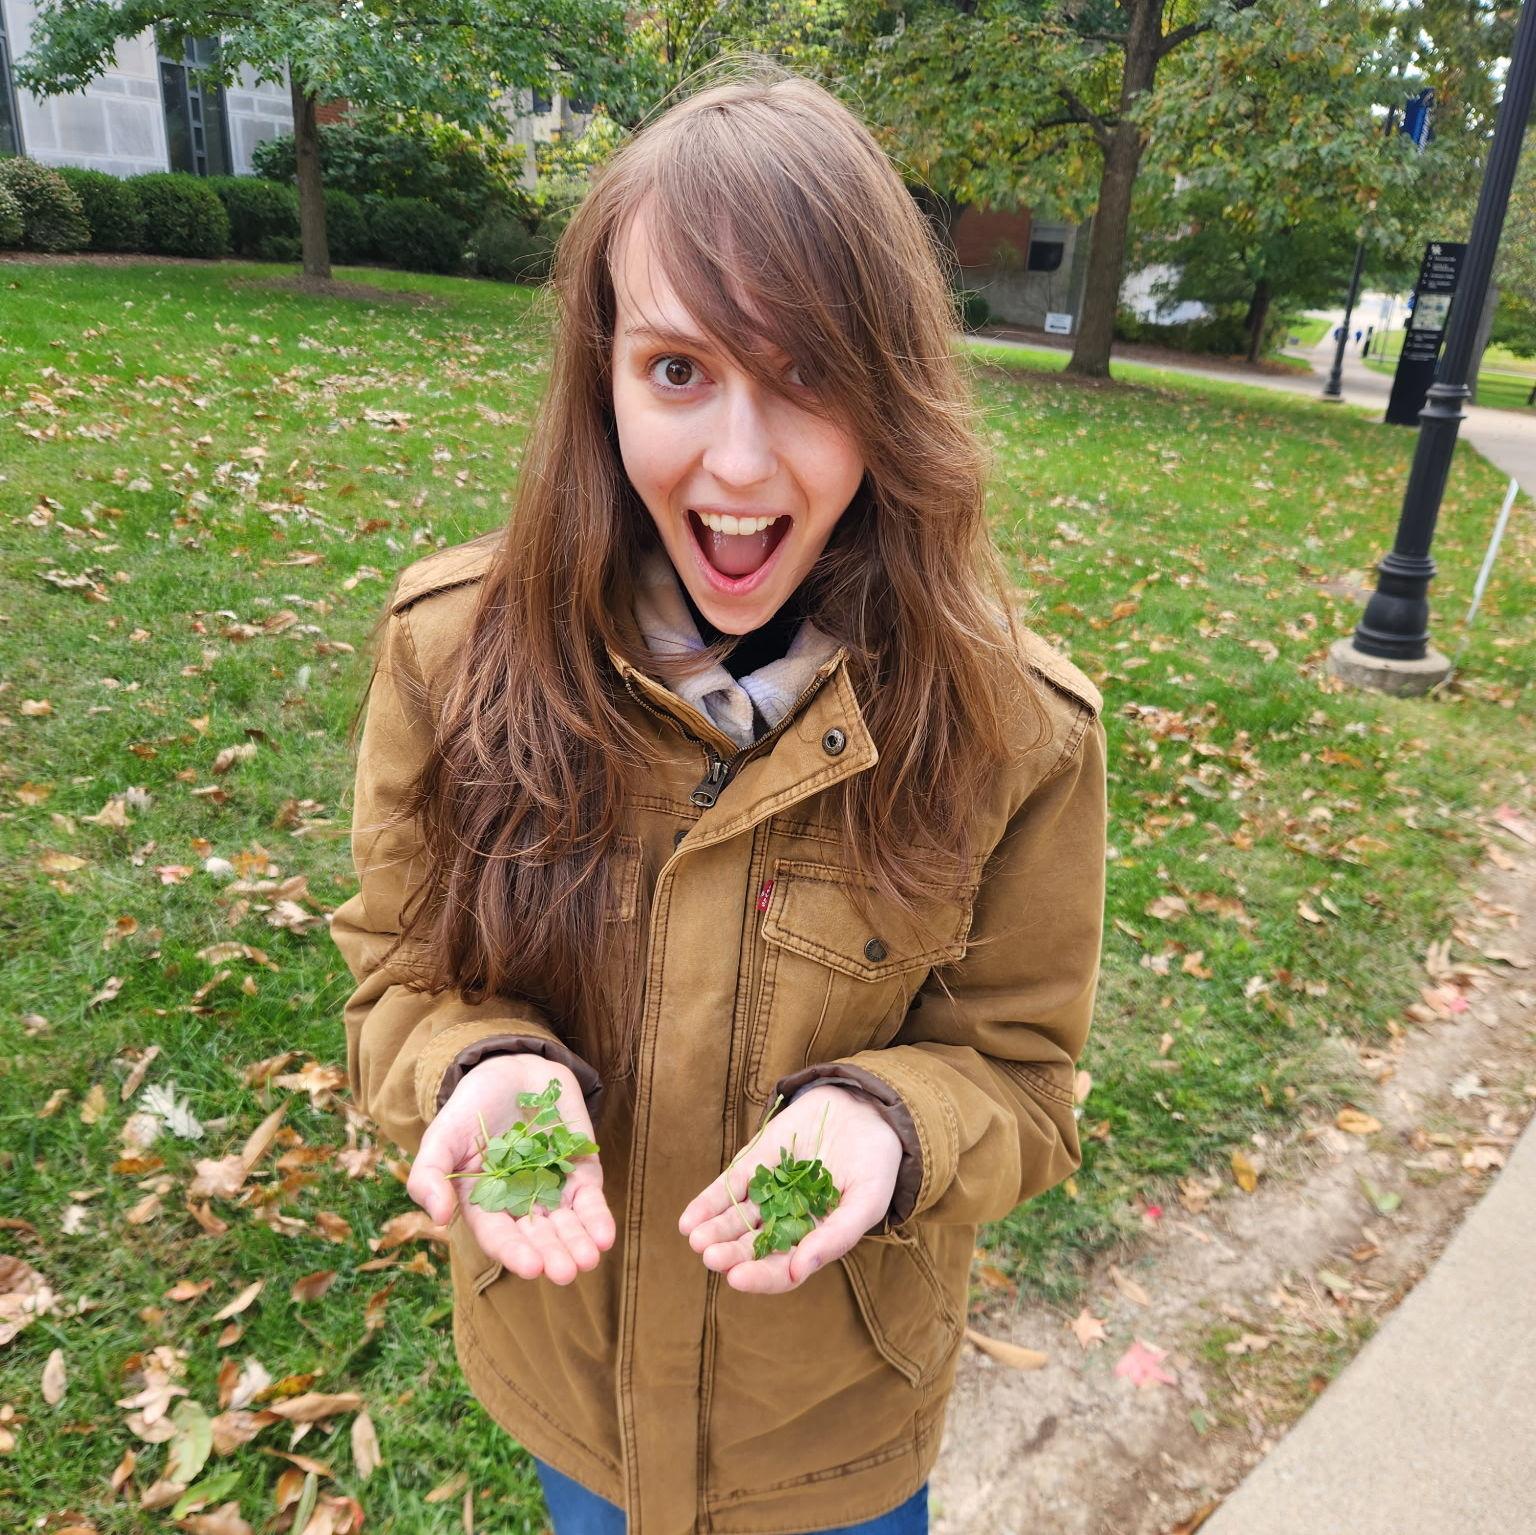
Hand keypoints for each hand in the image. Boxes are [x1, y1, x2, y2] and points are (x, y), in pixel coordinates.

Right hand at [407, 1055, 614, 1286]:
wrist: (510, 1070)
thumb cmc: (470, 1108)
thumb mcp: (441, 1137)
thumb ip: (430, 1175)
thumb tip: (439, 1217)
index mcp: (485, 1204)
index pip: (499, 1235)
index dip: (514, 1252)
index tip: (531, 1266)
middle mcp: (520, 1204)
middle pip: (537, 1236)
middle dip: (552, 1255)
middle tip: (564, 1271)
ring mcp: (553, 1188)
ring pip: (567, 1224)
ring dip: (577, 1243)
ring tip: (587, 1260)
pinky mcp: (579, 1170)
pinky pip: (589, 1199)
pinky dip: (597, 1218)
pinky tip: (604, 1236)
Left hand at [678, 1085, 901, 1293]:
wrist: (868, 1110)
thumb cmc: (876, 1163)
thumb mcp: (867, 1201)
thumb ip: (837, 1235)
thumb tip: (798, 1269)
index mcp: (816, 1238)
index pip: (783, 1268)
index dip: (760, 1276)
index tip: (738, 1278)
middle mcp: (788, 1220)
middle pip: (753, 1246)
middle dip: (730, 1253)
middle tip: (710, 1256)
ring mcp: (770, 1190)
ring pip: (737, 1218)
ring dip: (715, 1230)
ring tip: (695, 1237)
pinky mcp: (757, 1161)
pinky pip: (730, 1185)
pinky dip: (708, 1202)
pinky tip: (689, 1218)